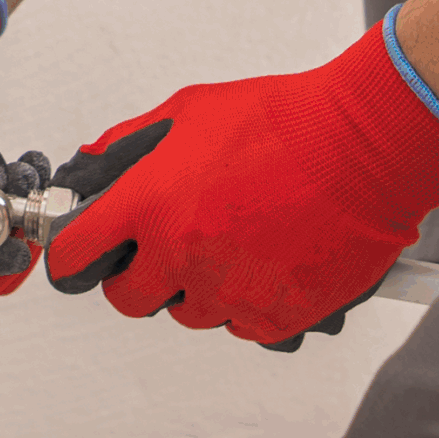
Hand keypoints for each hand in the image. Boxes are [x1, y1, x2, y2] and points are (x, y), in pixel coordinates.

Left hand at [44, 12, 438, 346]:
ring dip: (201, 286)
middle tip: (166, 248)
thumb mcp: (191, 111)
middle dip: (141, 277)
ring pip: (191, 313)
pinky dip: (251, 302)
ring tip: (237, 239)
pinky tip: (270, 259)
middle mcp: (182, 257)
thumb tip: (96, 163)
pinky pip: (244, 327)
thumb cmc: (284, 120)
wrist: (364, 147)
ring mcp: (230, 294)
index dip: (74, 257)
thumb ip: (133, 143)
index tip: (81, 256)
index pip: (76, 257)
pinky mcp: (276, 318)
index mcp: (150, 206)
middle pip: (130, 300)